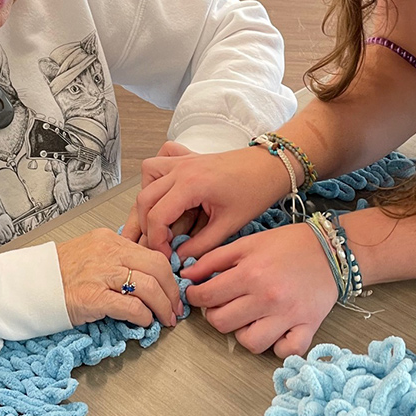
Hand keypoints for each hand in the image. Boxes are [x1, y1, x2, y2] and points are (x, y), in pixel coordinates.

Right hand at [56, 228, 184, 327]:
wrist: (26, 285)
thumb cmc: (56, 273)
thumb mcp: (90, 254)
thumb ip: (115, 259)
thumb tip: (142, 276)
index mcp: (109, 239)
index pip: (152, 252)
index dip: (169, 274)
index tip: (173, 289)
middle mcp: (108, 252)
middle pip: (158, 266)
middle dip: (172, 290)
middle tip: (176, 307)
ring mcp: (101, 273)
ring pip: (149, 286)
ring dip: (163, 306)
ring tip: (165, 319)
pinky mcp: (93, 297)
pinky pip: (131, 305)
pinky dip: (144, 316)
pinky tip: (144, 323)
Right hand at [123, 143, 291, 259]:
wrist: (271, 166)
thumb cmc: (256, 190)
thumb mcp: (229, 225)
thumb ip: (201, 245)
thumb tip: (180, 258)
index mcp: (191, 184)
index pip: (157, 216)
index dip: (156, 241)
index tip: (165, 255)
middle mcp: (182, 169)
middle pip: (145, 198)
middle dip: (147, 225)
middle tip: (160, 243)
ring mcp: (184, 160)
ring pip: (148, 174)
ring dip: (148, 197)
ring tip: (160, 217)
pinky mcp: (189, 157)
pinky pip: (163, 157)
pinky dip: (159, 172)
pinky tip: (167, 189)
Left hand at [181, 223, 336, 357]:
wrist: (331, 248)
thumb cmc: (287, 244)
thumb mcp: (248, 243)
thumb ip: (214, 258)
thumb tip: (186, 275)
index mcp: (250, 273)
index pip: (207, 296)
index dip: (195, 297)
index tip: (198, 295)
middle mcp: (267, 297)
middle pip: (222, 323)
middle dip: (215, 315)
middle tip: (222, 305)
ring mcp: (289, 315)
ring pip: (250, 343)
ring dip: (243, 333)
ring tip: (248, 318)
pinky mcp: (308, 327)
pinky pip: (285, 351)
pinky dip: (277, 346)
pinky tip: (275, 331)